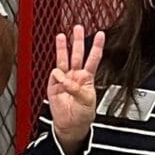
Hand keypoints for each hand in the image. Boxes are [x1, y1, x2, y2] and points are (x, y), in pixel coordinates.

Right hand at [49, 25, 103, 149]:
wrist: (70, 126)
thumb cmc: (82, 115)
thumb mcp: (87, 102)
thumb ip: (77, 89)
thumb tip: (64, 79)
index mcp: (88, 79)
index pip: (93, 59)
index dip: (97, 46)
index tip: (101, 34)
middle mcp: (76, 76)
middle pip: (77, 54)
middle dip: (78, 41)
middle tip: (78, 28)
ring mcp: (64, 79)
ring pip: (63, 60)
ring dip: (62, 48)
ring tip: (61, 36)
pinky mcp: (53, 85)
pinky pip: (54, 75)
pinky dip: (57, 75)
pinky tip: (59, 78)